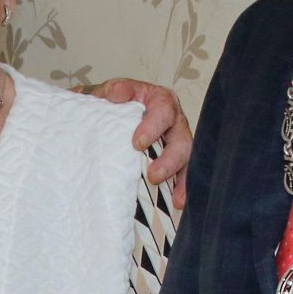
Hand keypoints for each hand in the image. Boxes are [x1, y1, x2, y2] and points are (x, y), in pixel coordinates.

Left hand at [93, 76, 193, 207]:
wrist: (107, 115)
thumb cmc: (112, 103)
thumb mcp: (108, 93)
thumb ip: (110, 91)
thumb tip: (116, 95)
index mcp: (160, 100)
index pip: (162, 109)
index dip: (153, 126)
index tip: (137, 144)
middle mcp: (174, 120)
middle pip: (180, 138)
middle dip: (169, 159)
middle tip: (153, 175)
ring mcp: (176, 141)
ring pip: (185, 157)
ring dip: (177, 175)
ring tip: (166, 193)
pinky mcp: (175, 160)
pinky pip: (184, 174)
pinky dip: (182, 188)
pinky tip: (177, 202)